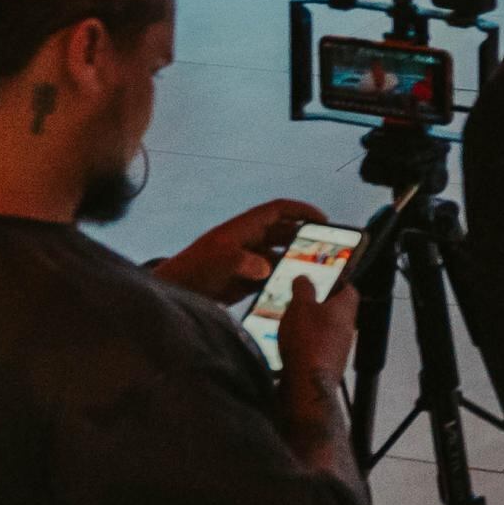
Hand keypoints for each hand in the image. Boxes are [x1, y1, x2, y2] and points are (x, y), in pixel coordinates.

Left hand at [154, 197, 329, 302]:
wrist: (175, 294)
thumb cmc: (194, 270)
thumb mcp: (219, 262)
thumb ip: (244, 262)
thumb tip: (267, 268)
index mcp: (244, 228)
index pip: (278, 211)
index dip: (301, 211)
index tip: (323, 220)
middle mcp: (249, 242)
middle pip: (283, 234)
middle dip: (304, 239)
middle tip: (327, 250)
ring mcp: (248, 262)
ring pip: (279, 257)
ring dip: (295, 263)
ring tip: (317, 273)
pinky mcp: (245, 281)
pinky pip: (270, 278)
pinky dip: (283, 282)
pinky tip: (295, 291)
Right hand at [276, 272, 361, 412]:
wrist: (308, 384)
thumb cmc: (307, 340)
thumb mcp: (301, 306)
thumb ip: (303, 289)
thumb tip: (305, 278)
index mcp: (345, 309)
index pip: (349, 289)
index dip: (337, 281)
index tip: (322, 278)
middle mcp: (348, 329)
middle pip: (337, 310)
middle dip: (319, 304)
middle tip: (299, 301)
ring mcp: (340, 349)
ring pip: (327, 329)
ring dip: (312, 325)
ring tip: (291, 323)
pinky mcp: (329, 365)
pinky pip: (319, 347)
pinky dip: (308, 343)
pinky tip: (291, 345)